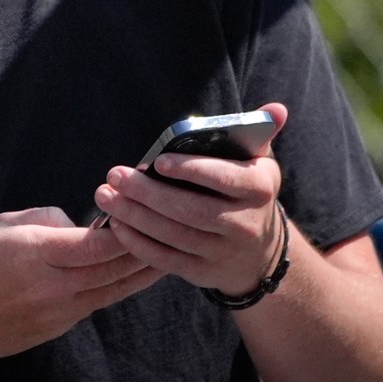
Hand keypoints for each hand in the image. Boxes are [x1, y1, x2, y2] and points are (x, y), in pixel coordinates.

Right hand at [0, 206, 157, 362]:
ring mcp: (61, 312)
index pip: (95, 244)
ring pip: (112, 291)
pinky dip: (116, 285)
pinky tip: (129, 274)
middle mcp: (55, 287)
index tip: (140, 207)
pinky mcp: (60, 327)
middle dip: (142, 248)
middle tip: (168, 228)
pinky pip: (96, 302)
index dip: (122, 227)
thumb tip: (74, 226)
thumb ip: (42, 220)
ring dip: (139, 272)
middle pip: (112, 270)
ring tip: (165, 253)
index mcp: (36, 254)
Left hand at [93, 103, 287, 297]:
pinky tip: (117, 225)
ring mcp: (225, 253)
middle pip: (192, 210)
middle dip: (148, 193)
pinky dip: (139, 244)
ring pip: (176, 236)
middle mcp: (246, 224)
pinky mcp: (205, 273)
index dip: (192, 170)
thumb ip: (258, 132)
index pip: (226, 178)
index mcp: (259, 189)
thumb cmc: (246, 190)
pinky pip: (168, 260)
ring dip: (136, 216)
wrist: (260, 252)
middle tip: (114, 175)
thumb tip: (276, 108)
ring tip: (106, 195)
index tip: (158, 160)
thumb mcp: (259, 162)